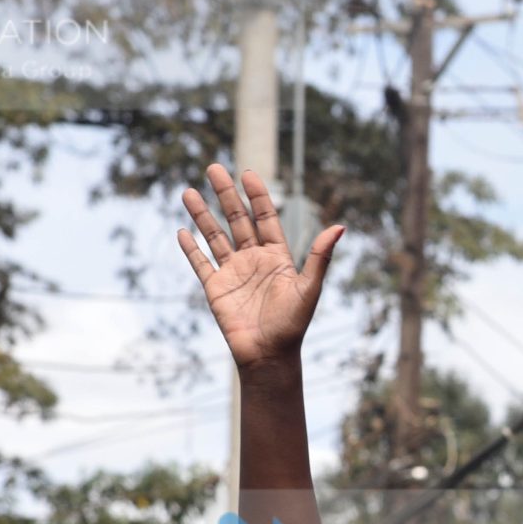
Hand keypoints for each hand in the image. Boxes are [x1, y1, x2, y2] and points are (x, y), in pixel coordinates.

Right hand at [176, 164, 345, 372]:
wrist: (269, 356)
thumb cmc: (293, 325)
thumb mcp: (309, 288)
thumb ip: (320, 257)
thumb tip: (340, 226)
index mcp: (277, 256)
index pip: (265, 218)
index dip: (257, 196)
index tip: (247, 173)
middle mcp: (253, 260)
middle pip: (237, 220)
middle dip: (226, 194)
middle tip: (214, 167)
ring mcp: (232, 272)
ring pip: (214, 237)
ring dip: (202, 214)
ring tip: (189, 191)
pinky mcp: (215, 288)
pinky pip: (200, 263)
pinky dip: (191, 248)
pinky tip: (182, 230)